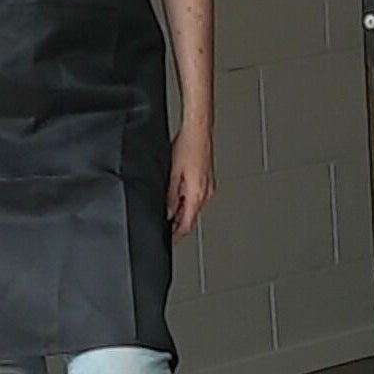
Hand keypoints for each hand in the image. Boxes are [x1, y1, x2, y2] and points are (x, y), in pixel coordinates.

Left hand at [168, 122, 215, 239]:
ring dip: (182, 210)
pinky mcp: (207, 180)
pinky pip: (197, 196)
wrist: (199, 132)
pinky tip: (177, 194)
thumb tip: (168, 212)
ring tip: (167, 208)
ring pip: (193, 206)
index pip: (187, 223)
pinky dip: (187, 200)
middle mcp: (206, 193)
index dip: (177, 235)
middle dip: (178, 222)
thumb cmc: (187, 147)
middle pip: (191, 216)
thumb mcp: (172, 175)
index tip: (169, 240)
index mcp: (198, 194)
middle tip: (164, 226)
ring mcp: (208, 186)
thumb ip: (170, 197)